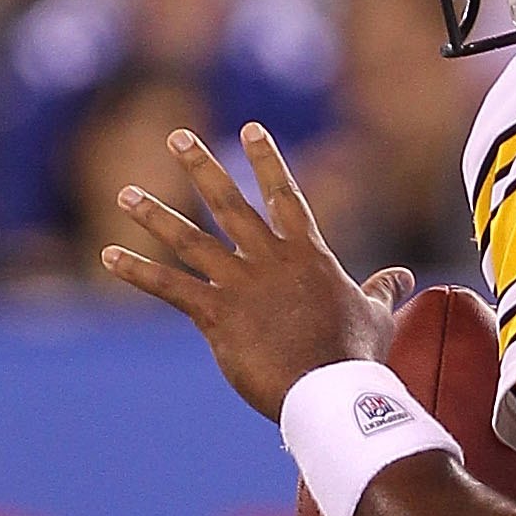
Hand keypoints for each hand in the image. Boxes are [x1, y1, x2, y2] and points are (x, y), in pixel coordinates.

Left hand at [101, 121, 414, 420]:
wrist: (331, 387)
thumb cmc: (357, 355)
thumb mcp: (377, 316)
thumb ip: (384, 290)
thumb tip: (406, 277)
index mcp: (308, 255)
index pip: (285, 196)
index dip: (268, 160)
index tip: (251, 128)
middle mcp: (269, 260)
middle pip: (229, 204)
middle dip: (201, 168)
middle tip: (177, 137)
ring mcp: (240, 285)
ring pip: (190, 240)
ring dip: (155, 216)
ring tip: (126, 194)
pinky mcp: (216, 315)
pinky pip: (170, 287)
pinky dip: (137, 272)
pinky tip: (108, 257)